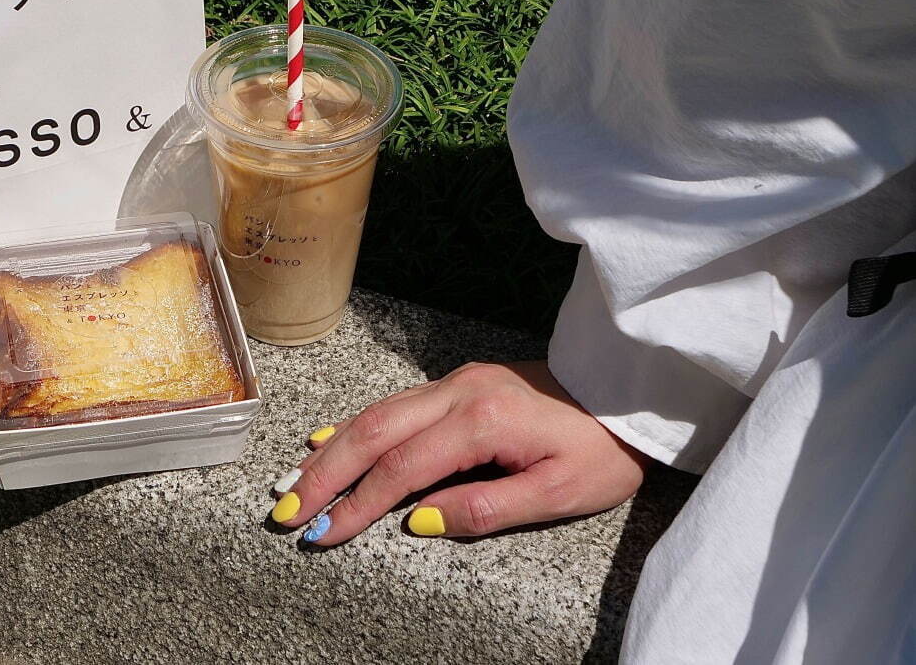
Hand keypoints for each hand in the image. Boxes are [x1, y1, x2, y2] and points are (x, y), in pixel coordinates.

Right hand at [267, 361, 647, 544]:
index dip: (358, 503)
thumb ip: (486, 508)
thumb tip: (418, 523)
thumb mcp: (560, 492)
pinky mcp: (459, 383)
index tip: (321, 532)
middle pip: (373, 431)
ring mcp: (456, 382)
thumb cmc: (604, 449)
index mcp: (483, 420)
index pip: (402, 468)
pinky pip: (395, 404)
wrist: (629, 393)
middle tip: (286, 508)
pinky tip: (331, 439)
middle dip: (325, 473)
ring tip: (295, 481)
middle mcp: (459, 392)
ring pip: (377, 413)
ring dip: (332, 450)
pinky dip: (356, 426)